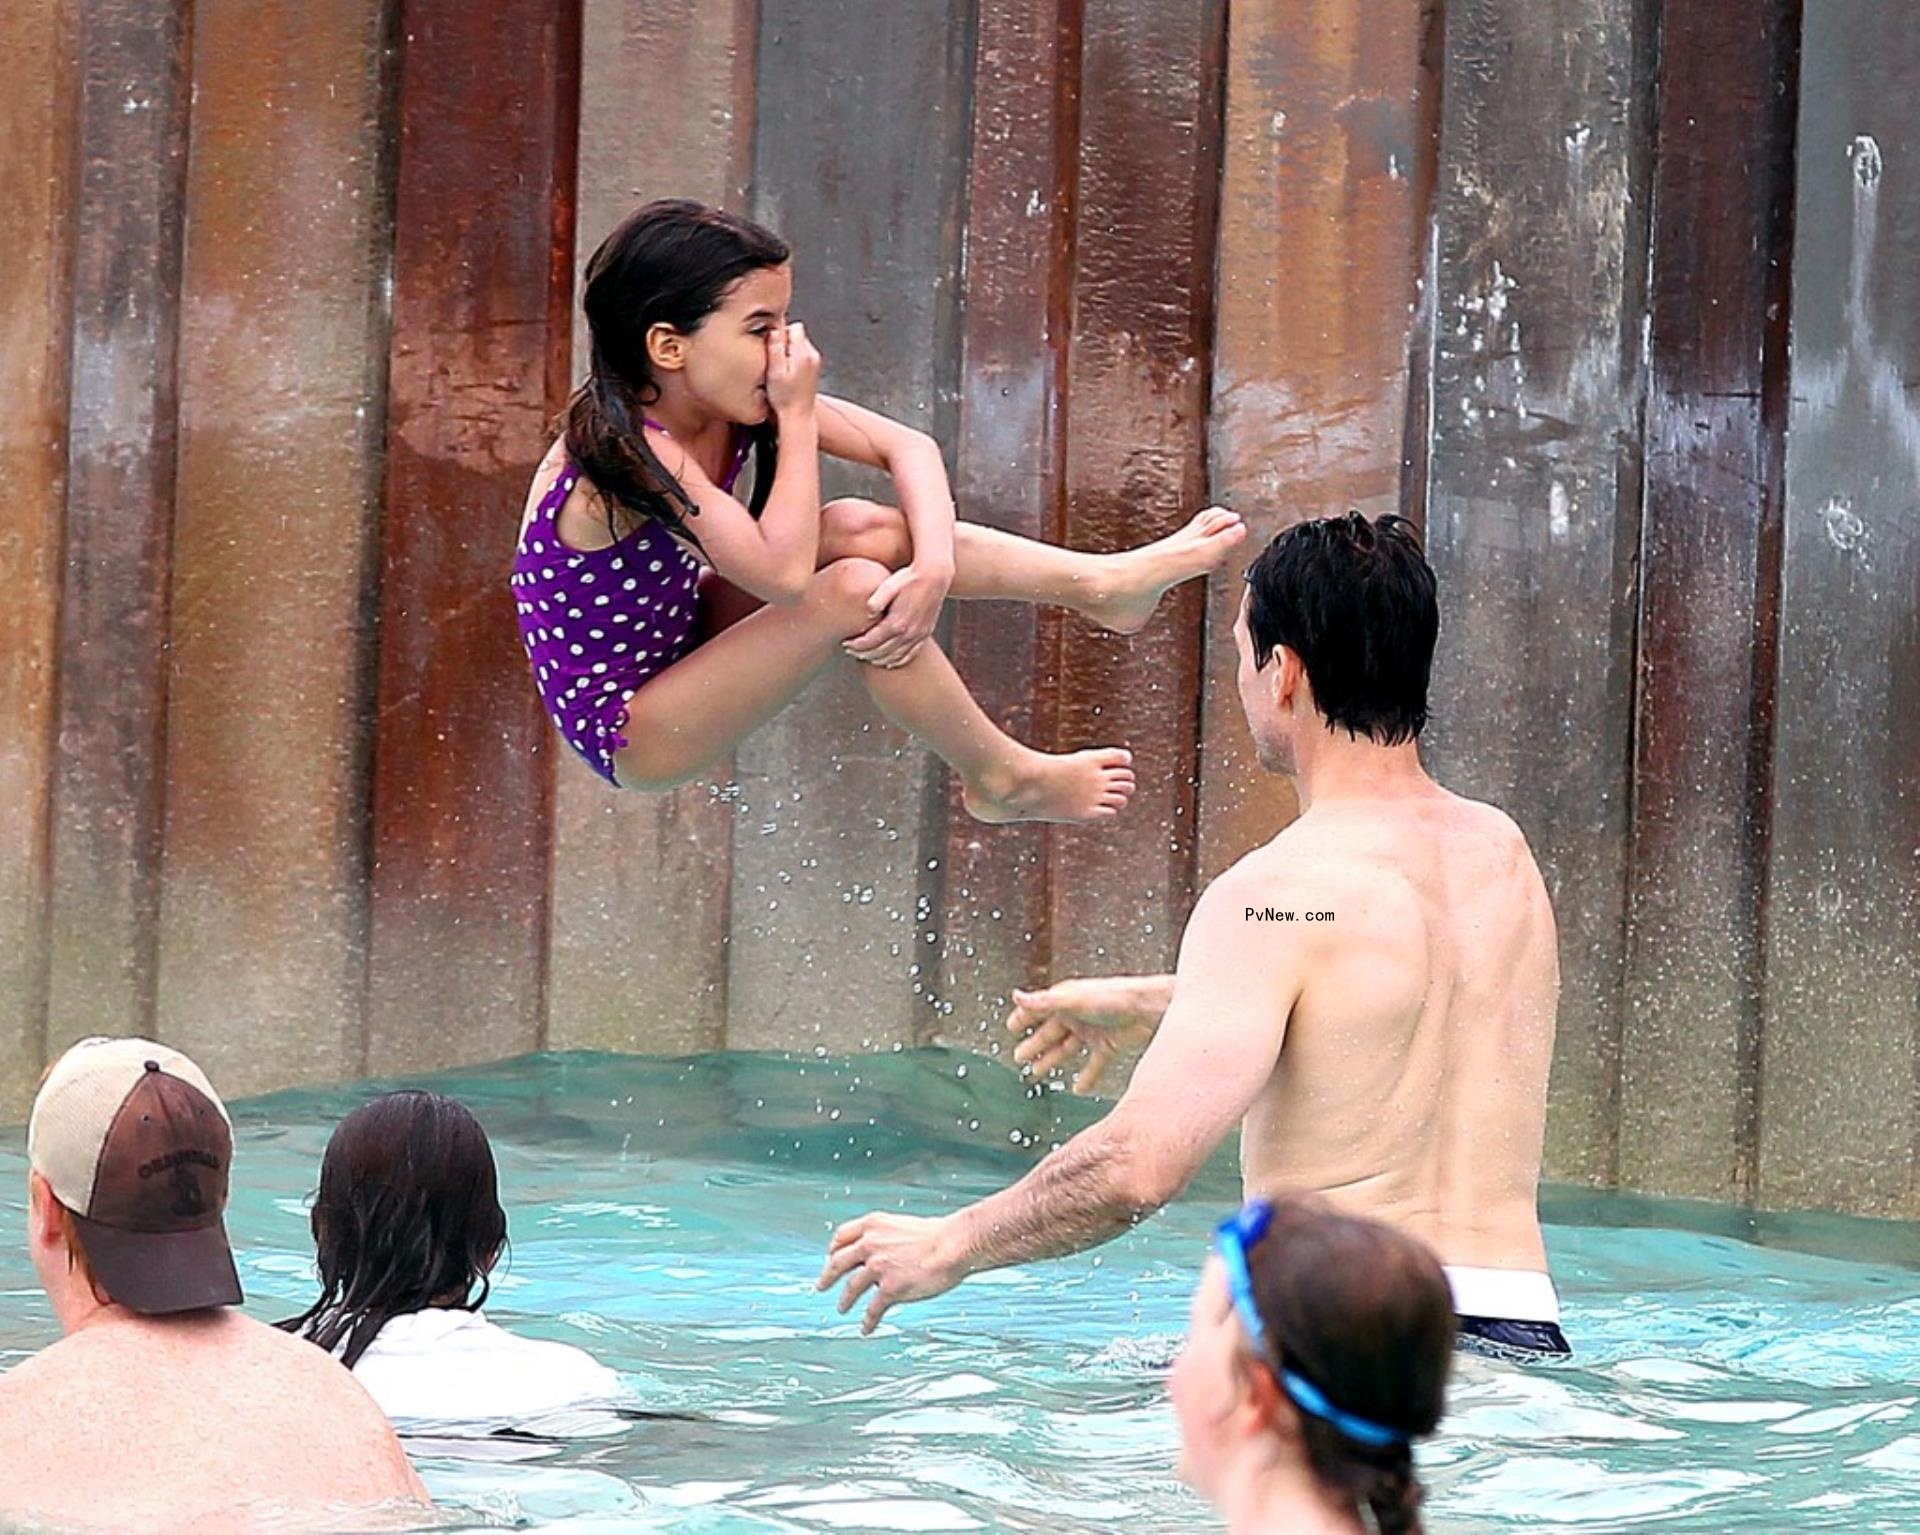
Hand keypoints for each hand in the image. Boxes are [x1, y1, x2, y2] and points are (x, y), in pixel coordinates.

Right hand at [766, 321, 820, 418]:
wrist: (798, 416)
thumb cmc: (785, 398)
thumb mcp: (774, 371)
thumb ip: (775, 348)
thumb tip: (774, 329)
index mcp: (803, 354)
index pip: (794, 327)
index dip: (781, 333)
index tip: (773, 347)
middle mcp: (813, 355)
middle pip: (797, 334)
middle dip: (784, 342)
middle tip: (775, 361)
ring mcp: (815, 362)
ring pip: (799, 345)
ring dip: (788, 352)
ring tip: (781, 369)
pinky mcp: (814, 369)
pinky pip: (802, 355)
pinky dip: (793, 360)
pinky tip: (787, 374)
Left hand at [817, 1212, 964, 1333]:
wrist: (954, 1244)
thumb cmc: (937, 1235)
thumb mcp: (903, 1226)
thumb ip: (886, 1237)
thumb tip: (881, 1253)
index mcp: (873, 1225)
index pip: (842, 1236)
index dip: (834, 1248)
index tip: (831, 1256)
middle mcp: (870, 1244)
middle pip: (838, 1262)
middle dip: (827, 1276)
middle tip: (820, 1286)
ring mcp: (878, 1267)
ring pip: (851, 1287)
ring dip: (844, 1300)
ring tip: (841, 1308)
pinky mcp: (889, 1289)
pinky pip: (872, 1309)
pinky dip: (867, 1321)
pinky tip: (866, 1328)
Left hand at [843, 561, 952, 667]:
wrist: (935, 574)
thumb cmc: (909, 577)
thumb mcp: (890, 584)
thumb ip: (878, 598)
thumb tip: (868, 610)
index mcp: (896, 622)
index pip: (871, 641)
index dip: (857, 645)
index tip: (846, 643)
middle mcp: (908, 632)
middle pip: (881, 652)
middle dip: (863, 653)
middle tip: (850, 651)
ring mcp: (918, 635)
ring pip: (895, 657)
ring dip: (878, 659)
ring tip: (865, 657)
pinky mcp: (925, 633)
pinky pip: (911, 654)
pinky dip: (898, 661)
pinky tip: (889, 663)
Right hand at [1006, 976, 1166, 1093]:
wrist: (1150, 1010)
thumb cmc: (1113, 998)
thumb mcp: (1073, 1000)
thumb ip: (1043, 1002)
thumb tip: (1016, 995)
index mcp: (1067, 1000)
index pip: (1040, 1009)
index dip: (1024, 1018)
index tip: (1011, 1027)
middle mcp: (1078, 1015)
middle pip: (1050, 1032)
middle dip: (1034, 1045)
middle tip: (1019, 1058)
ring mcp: (1093, 1031)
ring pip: (1067, 1049)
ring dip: (1052, 1061)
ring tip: (1037, 1074)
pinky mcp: (1109, 1045)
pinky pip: (1093, 1064)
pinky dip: (1086, 1077)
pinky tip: (1078, 1089)